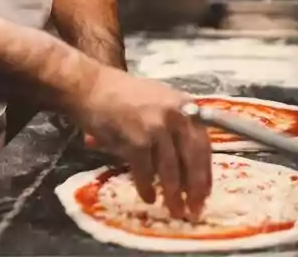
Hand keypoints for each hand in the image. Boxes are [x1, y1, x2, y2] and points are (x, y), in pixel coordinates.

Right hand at [66, 68, 212, 219]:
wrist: (92, 87)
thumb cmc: (124, 96)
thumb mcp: (160, 101)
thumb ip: (177, 126)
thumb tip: (189, 166)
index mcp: (184, 106)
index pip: (203, 144)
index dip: (205, 172)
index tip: (205, 193)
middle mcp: (175, 115)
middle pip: (192, 159)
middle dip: (194, 188)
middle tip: (194, 210)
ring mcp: (156, 127)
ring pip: (170, 170)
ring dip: (173, 194)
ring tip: (174, 210)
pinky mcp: (136, 140)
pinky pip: (145, 172)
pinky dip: (146, 188)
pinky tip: (148, 197)